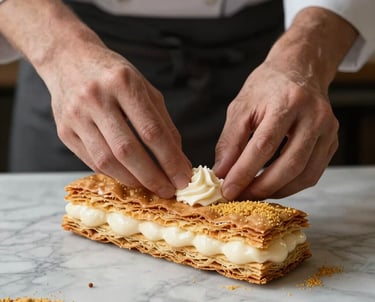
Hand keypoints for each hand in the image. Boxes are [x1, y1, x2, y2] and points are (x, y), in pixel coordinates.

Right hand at [46, 45, 191, 197]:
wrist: (69, 59)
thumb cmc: (114, 75)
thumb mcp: (144, 88)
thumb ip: (162, 122)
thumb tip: (178, 159)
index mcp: (123, 83)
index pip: (152, 131)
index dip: (170, 160)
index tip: (184, 178)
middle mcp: (97, 98)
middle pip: (128, 150)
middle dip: (152, 176)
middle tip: (169, 190)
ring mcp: (76, 115)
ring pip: (107, 161)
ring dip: (133, 180)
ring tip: (150, 186)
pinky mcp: (64, 130)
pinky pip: (92, 161)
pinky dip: (114, 174)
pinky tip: (129, 177)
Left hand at [214, 62, 338, 199]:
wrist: (300, 69)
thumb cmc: (267, 86)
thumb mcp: (241, 107)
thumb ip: (230, 141)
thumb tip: (221, 173)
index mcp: (288, 101)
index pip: (264, 145)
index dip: (244, 172)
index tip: (227, 190)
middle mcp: (314, 115)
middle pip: (290, 164)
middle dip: (262, 187)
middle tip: (241, 197)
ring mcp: (328, 129)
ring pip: (305, 174)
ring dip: (277, 190)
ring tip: (254, 193)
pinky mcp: (332, 141)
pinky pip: (313, 173)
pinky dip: (291, 185)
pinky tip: (273, 185)